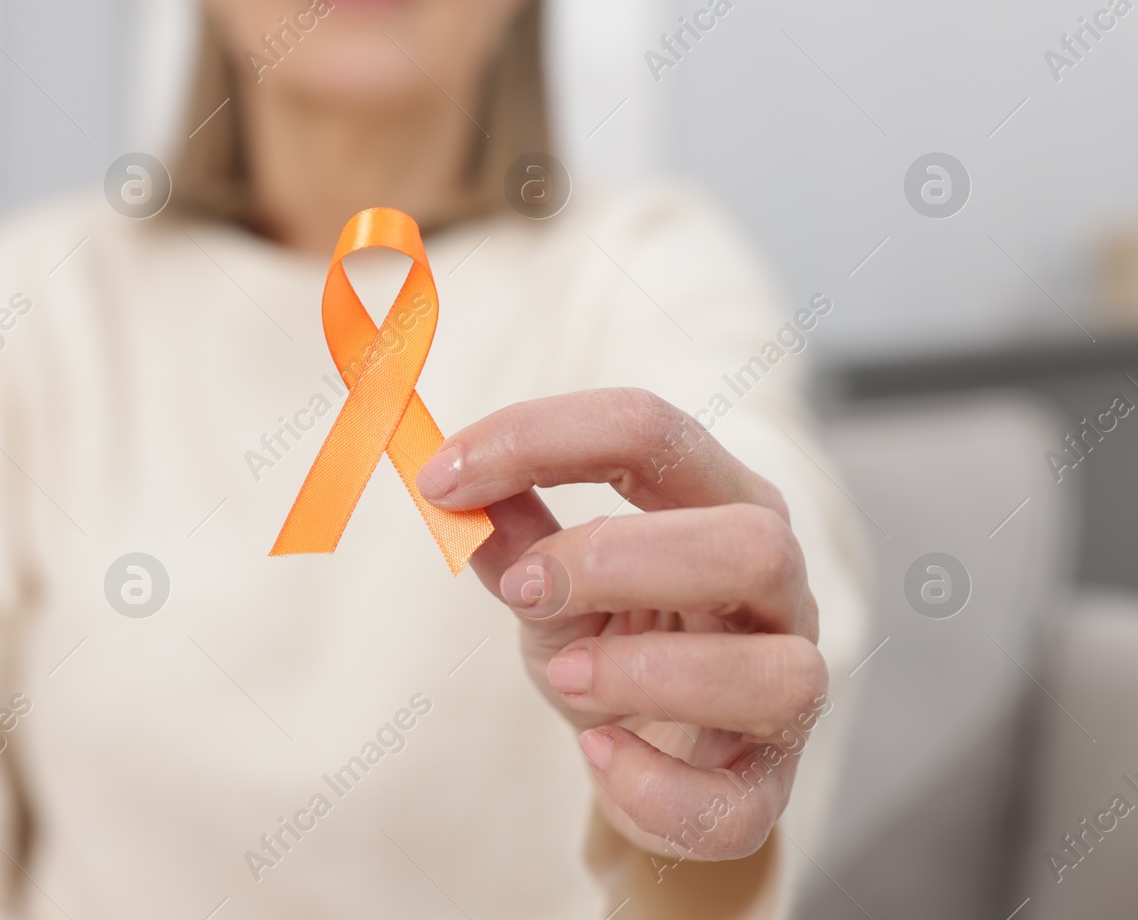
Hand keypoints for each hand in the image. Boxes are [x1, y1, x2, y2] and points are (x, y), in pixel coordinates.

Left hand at [417, 388, 826, 861]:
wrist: (644, 766)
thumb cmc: (608, 650)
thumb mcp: (550, 585)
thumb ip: (510, 535)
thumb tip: (452, 488)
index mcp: (720, 503)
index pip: (651, 428)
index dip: (539, 439)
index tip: (441, 477)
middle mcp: (777, 587)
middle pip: (751, 541)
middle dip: (615, 559)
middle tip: (524, 590)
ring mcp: (789, 689)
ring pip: (778, 673)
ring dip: (649, 674)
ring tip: (567, 677)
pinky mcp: (766, 789)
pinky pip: (737, 802)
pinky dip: (653, 785)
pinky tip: (599, 757)